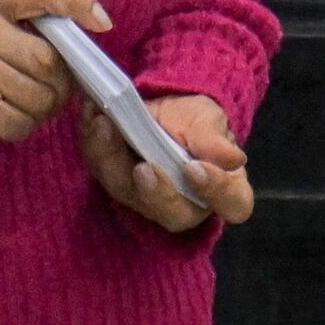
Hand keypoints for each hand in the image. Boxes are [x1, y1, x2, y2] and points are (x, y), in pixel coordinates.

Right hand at [0, 0, 108, 157]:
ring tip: (22, 99)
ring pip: (45, 95)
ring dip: (43, 105)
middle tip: (47, 84)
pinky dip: (25, 125)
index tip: (102, 21)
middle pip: (51, 59)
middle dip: (59, 79)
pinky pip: (27, 122)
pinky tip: (6, 116)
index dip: (78, 3)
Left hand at [92, 93, 257, 234]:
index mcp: (223, 190)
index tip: (196, 168)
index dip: (215, 191)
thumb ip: (214, 140)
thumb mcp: (208, 120)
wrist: (163, 109)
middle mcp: (185, 205)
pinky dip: (93, 141)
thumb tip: (233, 159)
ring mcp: (145, 199)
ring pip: (127, 193)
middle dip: (156, 193)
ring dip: (112, 159)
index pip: (231, 204)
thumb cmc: (195, 121)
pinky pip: (100, 169)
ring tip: (104, 125)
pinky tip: (91, 115)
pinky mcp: (115, 182)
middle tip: (144, 168)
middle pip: (173, 214)